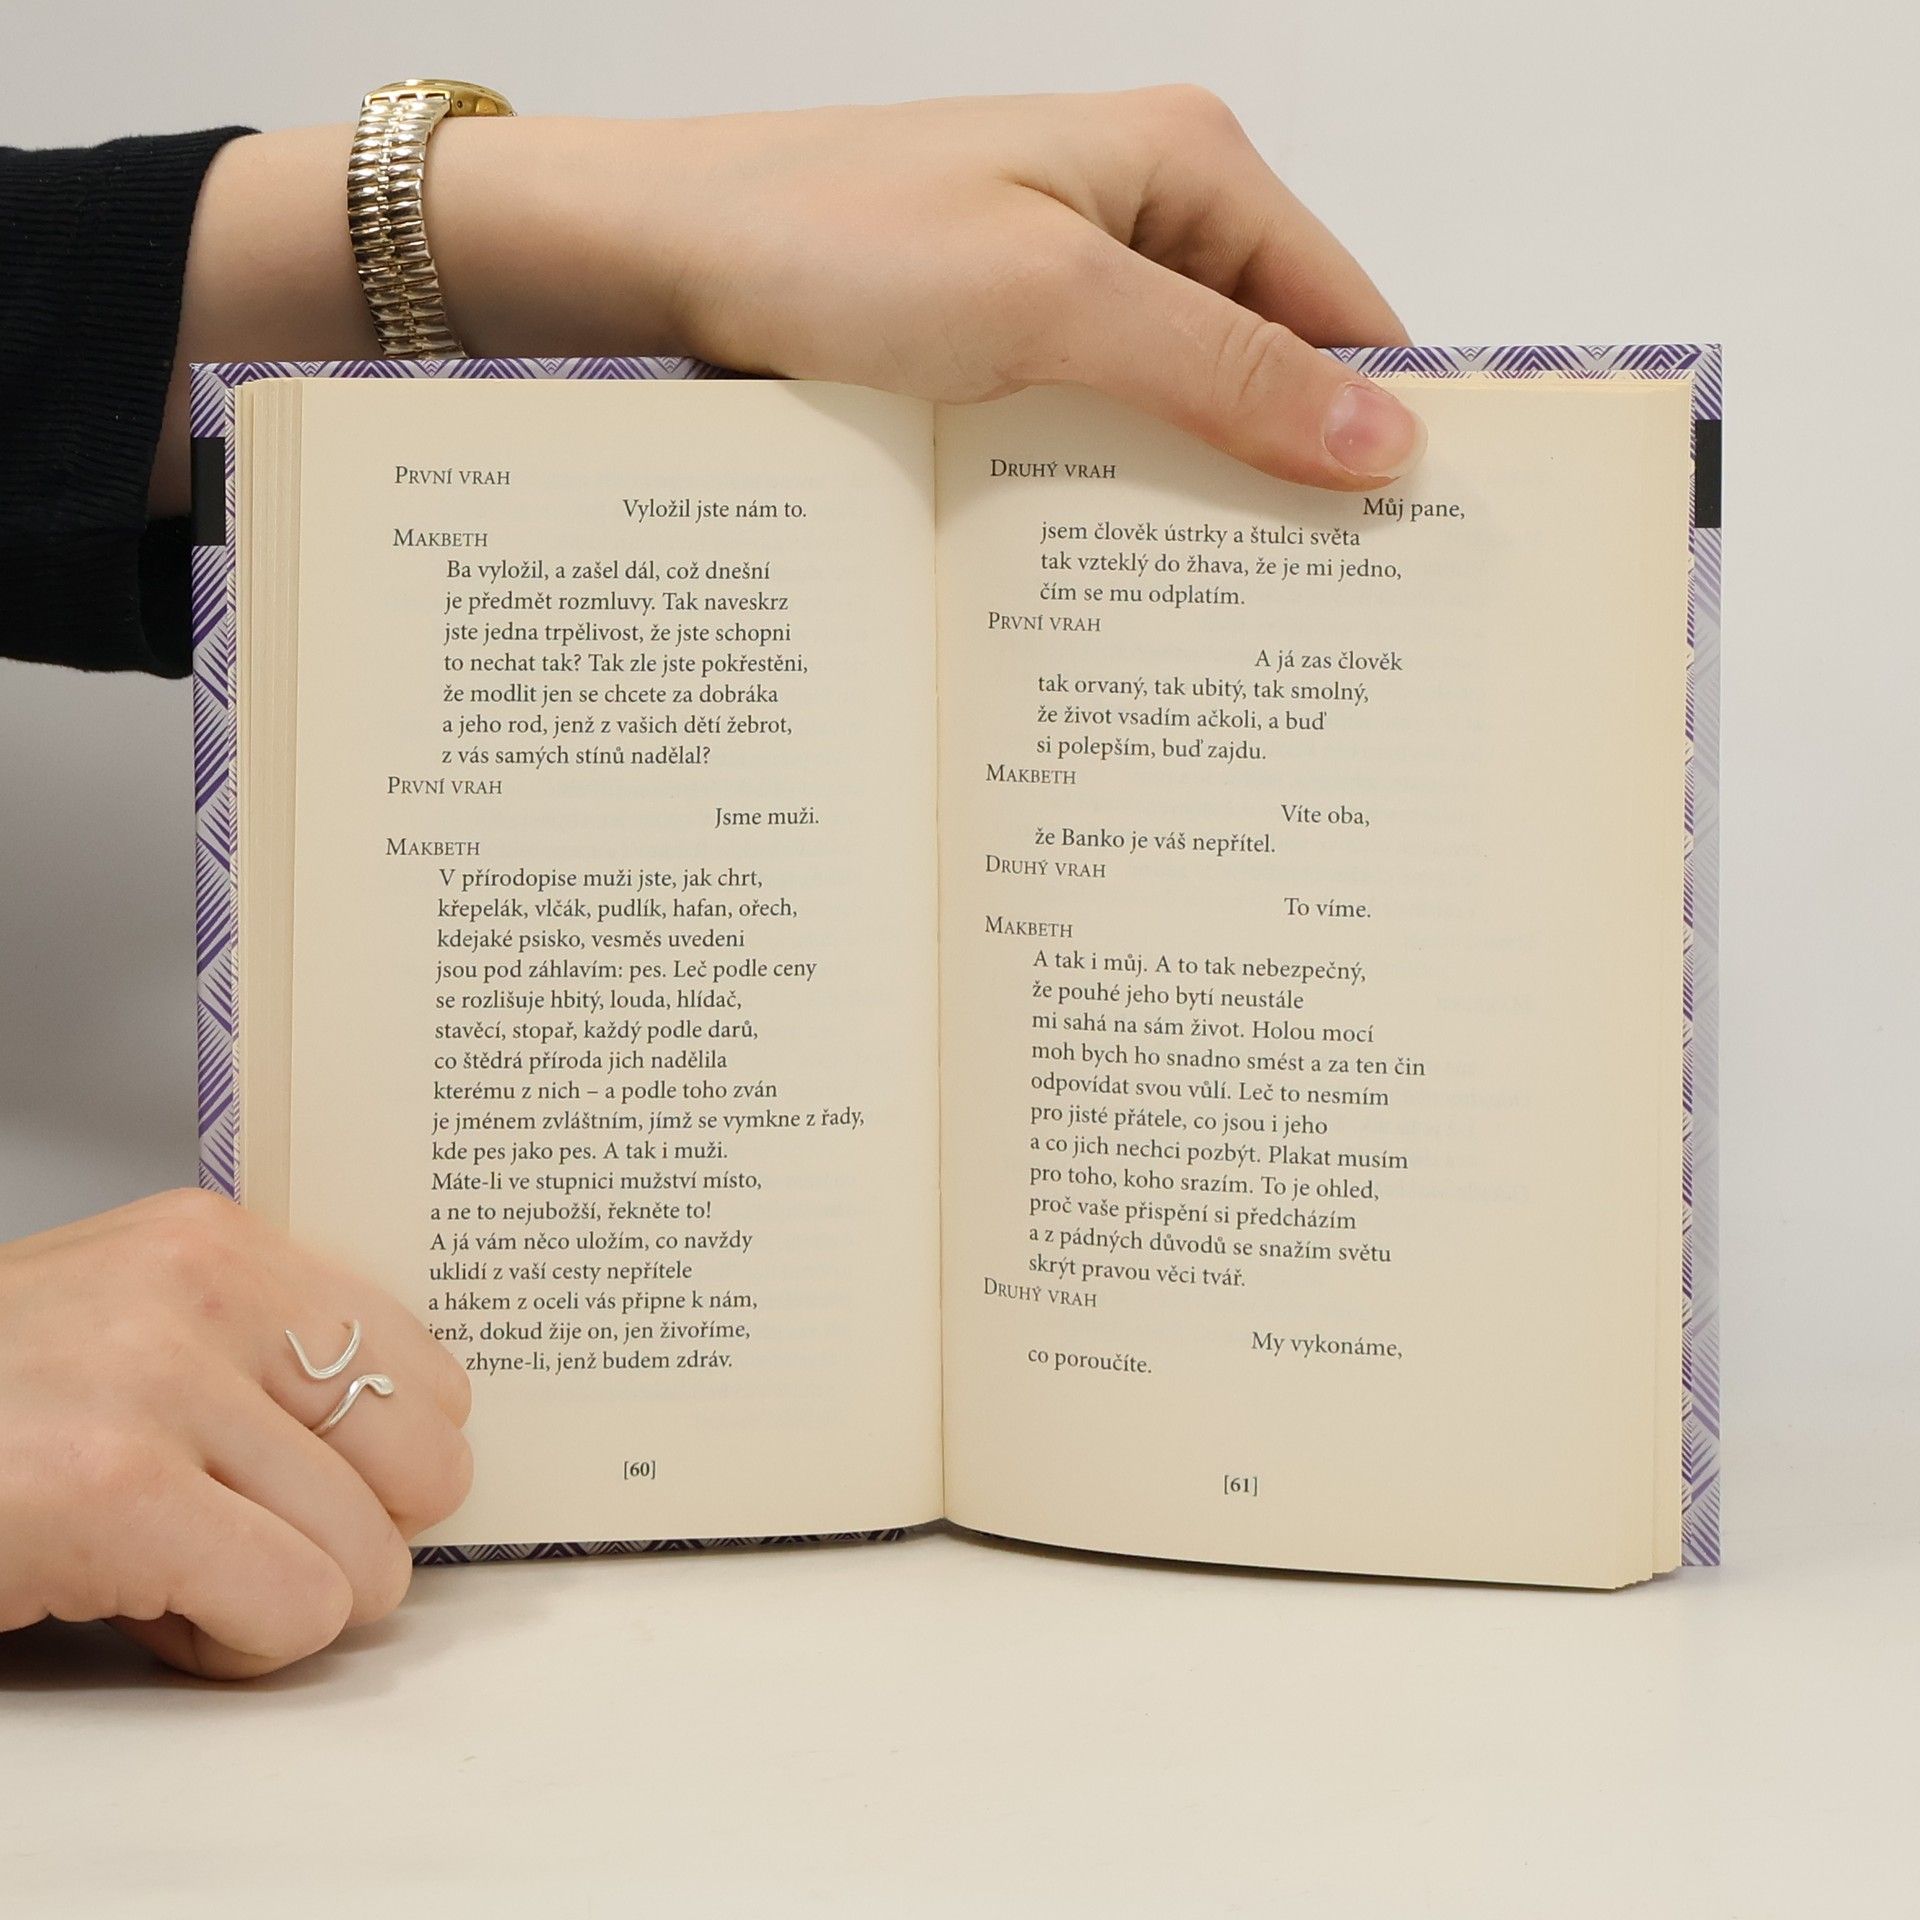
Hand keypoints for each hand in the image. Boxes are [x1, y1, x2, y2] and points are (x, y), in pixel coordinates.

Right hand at [0, 1189, 472, 1678]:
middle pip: (427, 1465)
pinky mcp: (114, 1493)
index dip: (383, 1466)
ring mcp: (158, 1385)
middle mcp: (201, 1291)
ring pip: (370, 1560)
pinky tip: (151, 1615)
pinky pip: (295, 1613)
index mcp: (217, 1244)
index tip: (307, 1492)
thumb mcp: (133, 1330)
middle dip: (353, 1538)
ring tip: (178, 1576)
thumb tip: (418, 1445)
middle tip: (249, 1546)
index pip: (431, 1371)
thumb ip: (263, 1357)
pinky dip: (235, 1649)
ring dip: (283, 1604)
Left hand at [157, 88, 1420, 514]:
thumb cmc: (829, 242)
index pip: (1344, 309)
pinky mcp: (994, 353)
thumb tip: (1385, 439)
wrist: (646, 257)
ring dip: (1189, 508)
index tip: (1408, 554)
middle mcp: (1136, 221)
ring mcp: (1059, 290)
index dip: (1383, 425)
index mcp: (1184, 168)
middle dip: (1287, 485)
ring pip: (1175, 416)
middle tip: (1312, 626)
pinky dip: (1106, 505)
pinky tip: (1105, 590)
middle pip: (1266, 370)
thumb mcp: (1048, 304)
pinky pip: (1090, 436)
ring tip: (1213, 630)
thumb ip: (1220, 372)